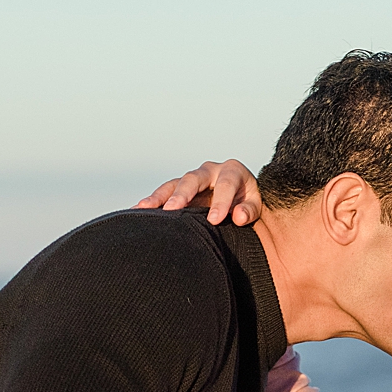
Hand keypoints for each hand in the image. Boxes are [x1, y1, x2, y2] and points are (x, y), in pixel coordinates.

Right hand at [133, 159, 262, 225]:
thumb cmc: (248, 201)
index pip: (225, 184)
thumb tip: (238, 216)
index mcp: (232, 170)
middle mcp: (209, 171)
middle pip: (193, 179)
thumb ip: (249, 210)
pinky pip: (163, 194)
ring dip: (159, 196)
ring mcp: (192, 179)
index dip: (220, 201)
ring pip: (173, 184)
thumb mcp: (255, 204)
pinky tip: (136, 211)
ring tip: (144, 208)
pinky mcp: (179, 189)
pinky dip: (151, 202)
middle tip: (172, 209)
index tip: (215, 220)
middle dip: (182, 194)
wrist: (241, 196)